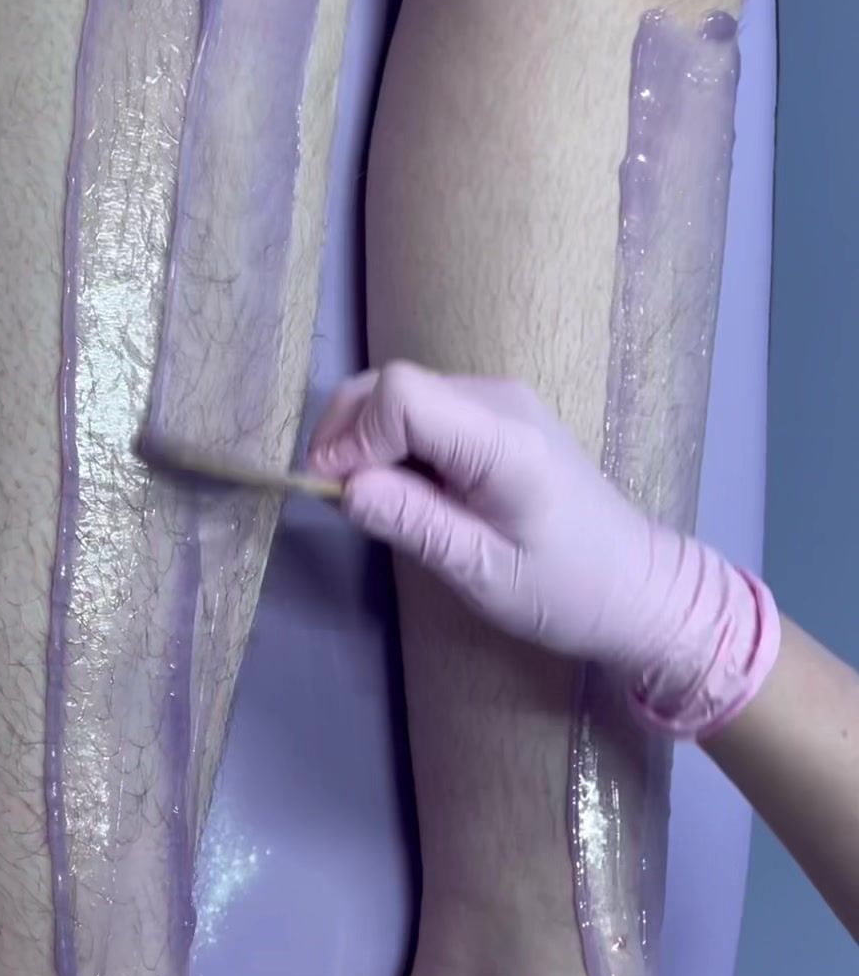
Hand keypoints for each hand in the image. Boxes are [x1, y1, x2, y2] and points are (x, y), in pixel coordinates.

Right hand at [309, 363, 778, 738]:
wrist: (638, 587)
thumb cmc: (567, 591)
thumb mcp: (483, 573)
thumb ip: (414, 523)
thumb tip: (344, 489)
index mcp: (502, 439)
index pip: (400, 395)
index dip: (353, 439)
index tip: (338, 496)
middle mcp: (500, 400)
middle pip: (393, 383)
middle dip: (347, 434)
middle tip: (338, 500)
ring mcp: (500, 401)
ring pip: (402, 393)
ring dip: (367, 439)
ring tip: (370, 501)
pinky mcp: (497, 414)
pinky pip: (425, 409)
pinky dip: (394, 442)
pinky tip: (404, 491)